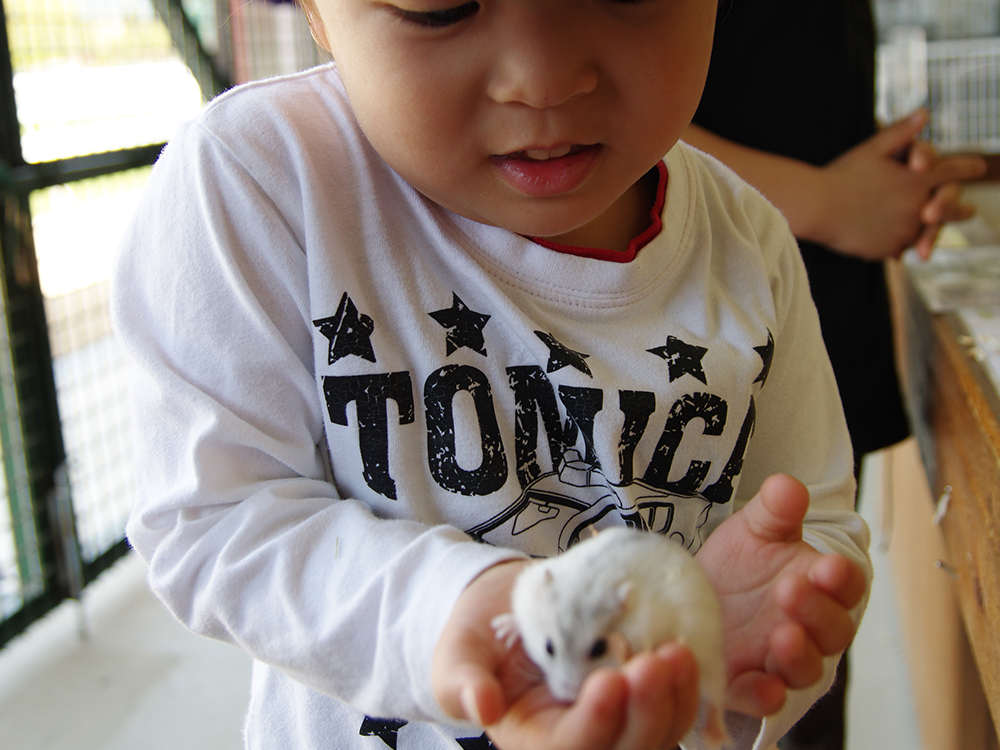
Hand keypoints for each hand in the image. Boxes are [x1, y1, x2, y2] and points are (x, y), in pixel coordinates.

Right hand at [432, 561, 701, 749]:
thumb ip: (461, 681)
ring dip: (676, 699)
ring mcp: (616, 723)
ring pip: (659, 735)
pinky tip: (685, 647)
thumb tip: (480, 705)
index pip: (571, 747)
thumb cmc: (480, 635)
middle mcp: (581, 740)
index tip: (609, 678)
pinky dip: (686, 684)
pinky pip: (674, 707)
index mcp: (534, 742)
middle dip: (647, 712)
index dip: (596, 721)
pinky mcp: (640, 699)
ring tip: (677, 651)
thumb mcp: (457, 654)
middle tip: (655, 661)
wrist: (510, 608)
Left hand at [695, 474, 866, 717]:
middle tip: (792, 589)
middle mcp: (808, 628)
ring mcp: (777, 659)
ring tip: (783, 635)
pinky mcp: (744, 683)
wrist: (695, 594)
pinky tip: (764, 687)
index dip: (842, 579)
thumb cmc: (739, 564)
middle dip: (816, 611)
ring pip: (804, 667)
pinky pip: (762, 697)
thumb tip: (788, 485)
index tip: (828, 566)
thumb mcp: (754, 530)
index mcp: (820, 586)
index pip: (846, 585)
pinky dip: (766, 695)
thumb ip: (774, 510)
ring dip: (798, 654)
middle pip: (831, 630)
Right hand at [814, 110, 985, 259]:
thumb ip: (901, 132)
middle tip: (969, 211)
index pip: (954, 171)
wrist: (817, 207)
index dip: (968, 167)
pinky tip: (885, 237)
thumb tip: (924, 113)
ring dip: (920, 229)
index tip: (979, 168)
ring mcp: (905, 230)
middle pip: (950, 208)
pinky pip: (899, 247)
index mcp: (918, 178)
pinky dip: (895, 242)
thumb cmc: (841, 175)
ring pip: (920, 231)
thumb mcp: (872, 149)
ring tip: (921, 231)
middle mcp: (918, 205)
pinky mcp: (889, 249)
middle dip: (959, 209)